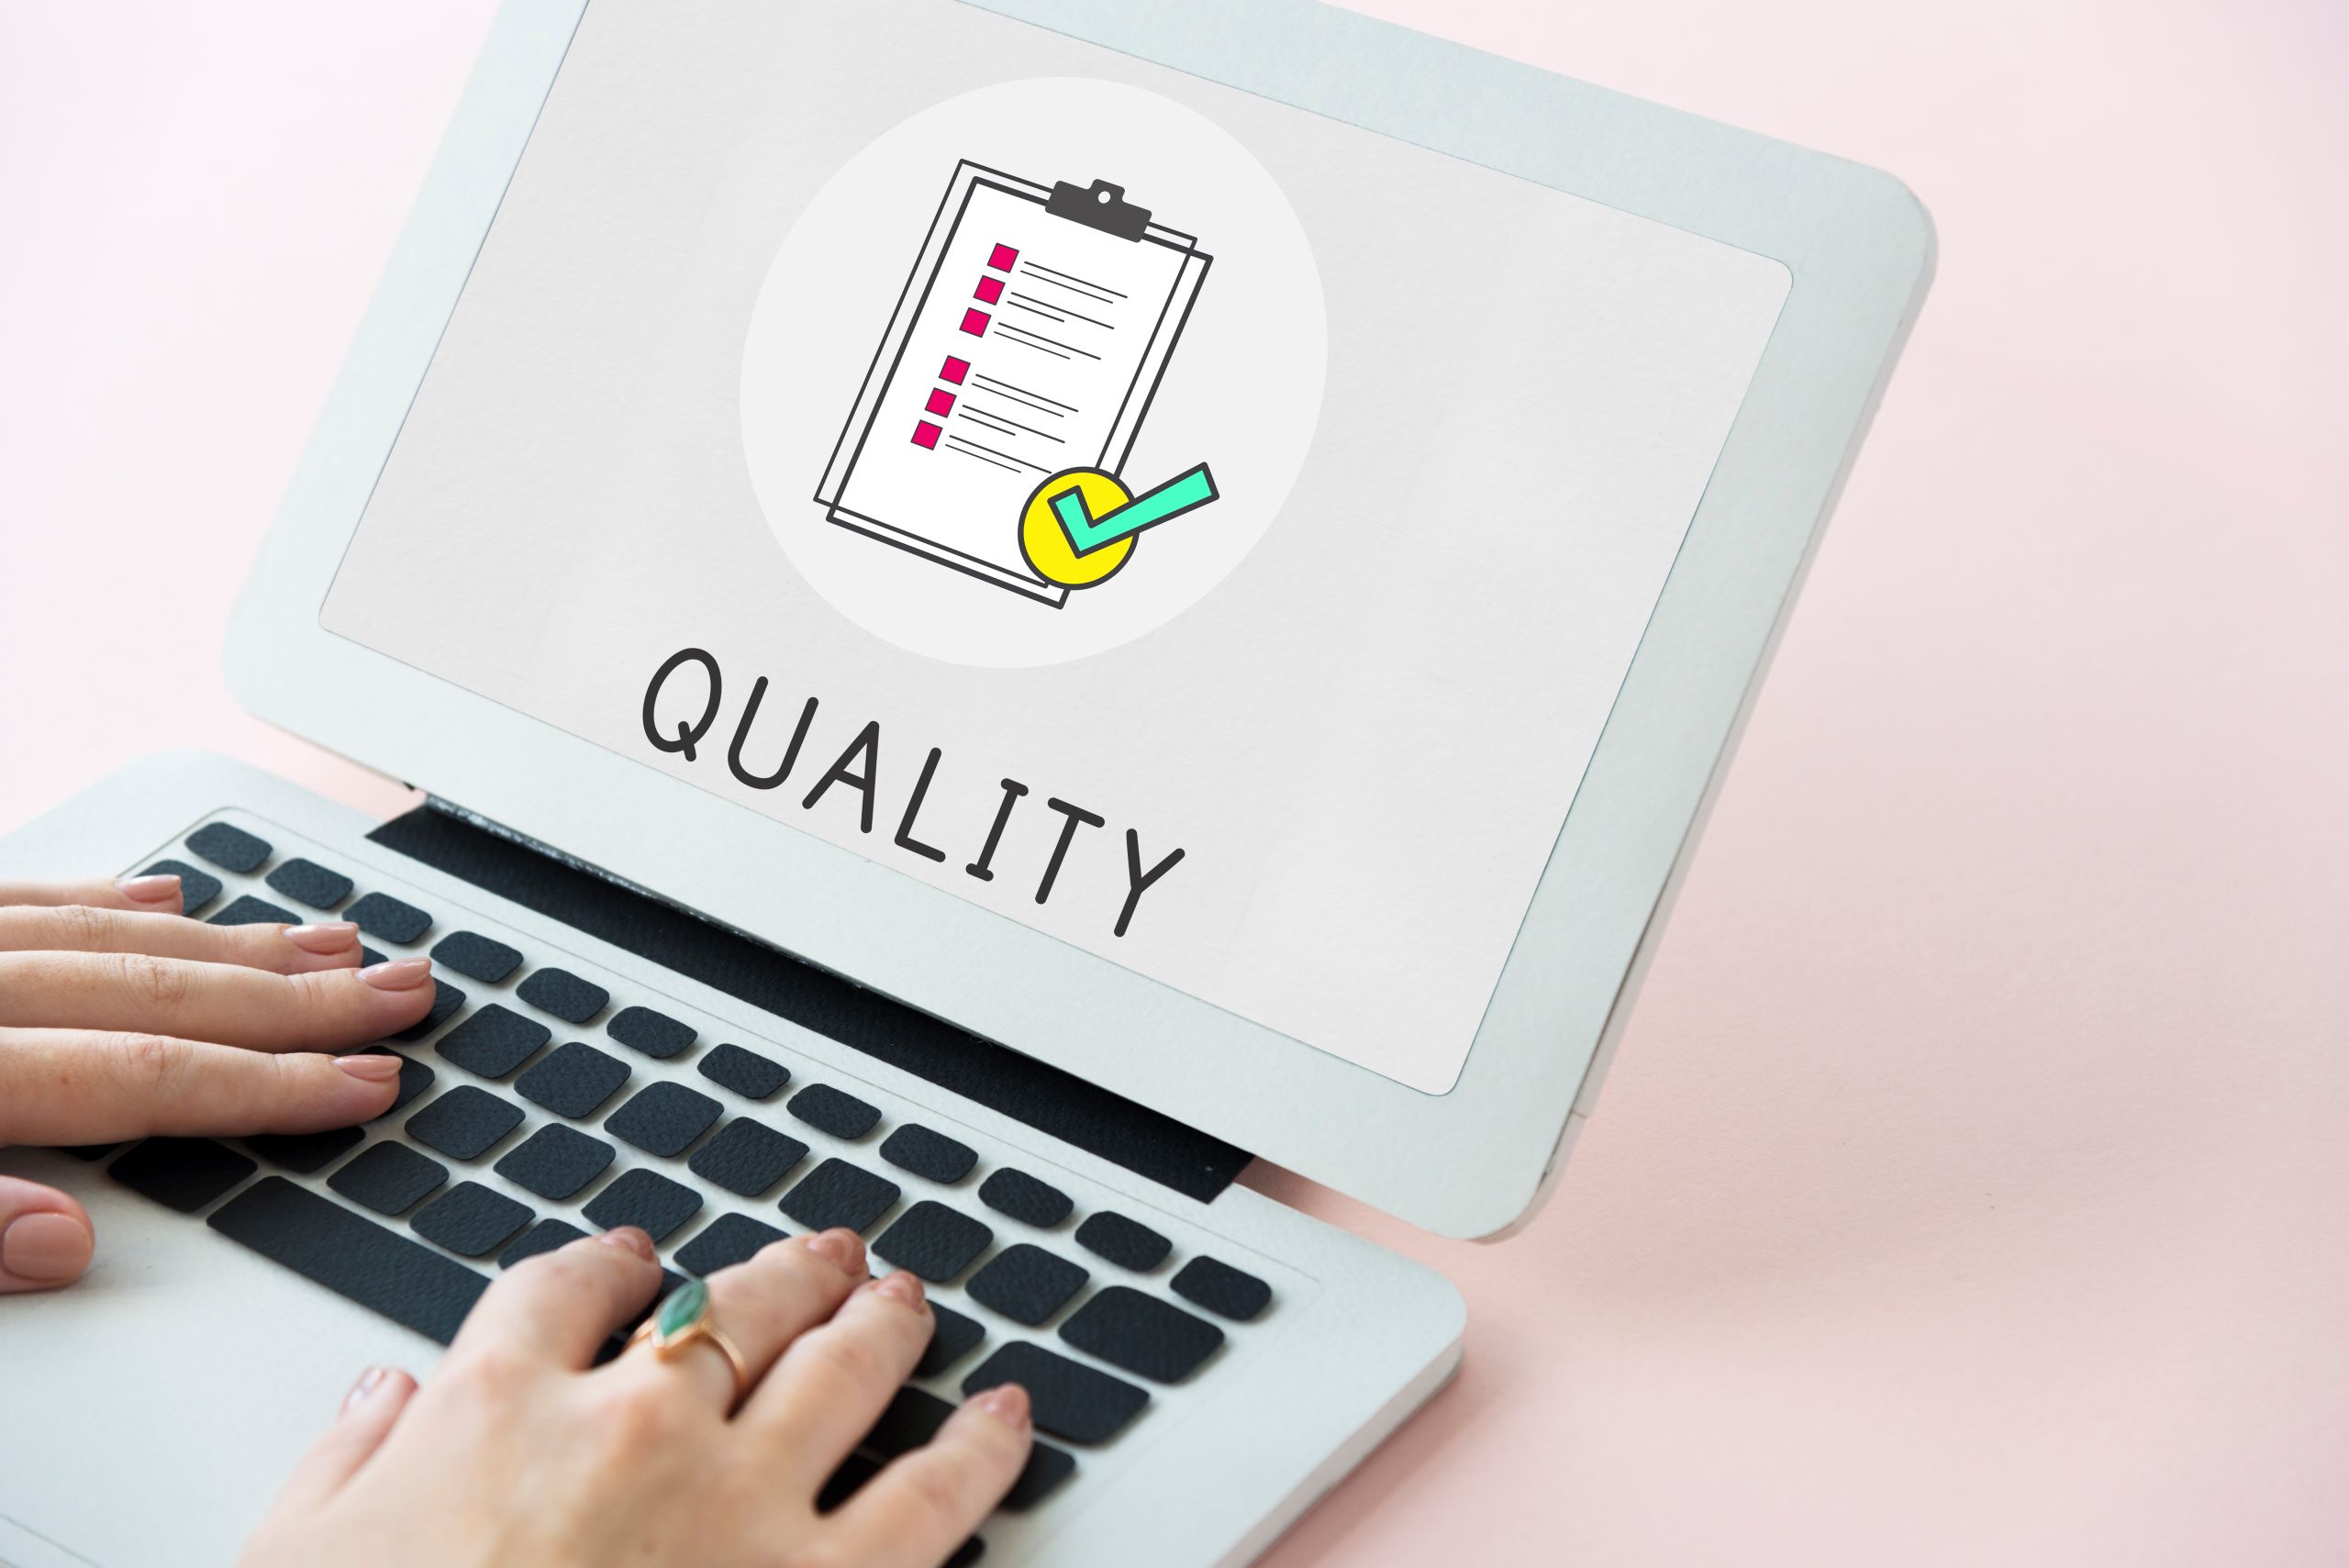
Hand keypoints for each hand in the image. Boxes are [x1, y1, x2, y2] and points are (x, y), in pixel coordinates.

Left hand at [0, 873, 435, 1290]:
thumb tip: (65, 1244)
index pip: (146, 1078)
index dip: (269, 1085)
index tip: (365, 1084)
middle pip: (160, 994)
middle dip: (298, 1000)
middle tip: (397, 995)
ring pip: (113, 937)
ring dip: (234, 945)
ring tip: (331, 945)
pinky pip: (28, 897)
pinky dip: (108, 901)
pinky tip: (169, 899)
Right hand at [241, 1226, 1032, 1567]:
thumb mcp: (293, 1560)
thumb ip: (343, 1465)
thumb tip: (381, 1397)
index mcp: (498, 1407)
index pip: (566, 1289)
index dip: (611, 1264)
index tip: (635, 1259)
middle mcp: (634, 1426)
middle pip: (730, 1306)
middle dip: (785, 1272)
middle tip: (822, 1256)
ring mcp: (740, 1501)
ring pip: (840, 1365)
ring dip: (881, 1320)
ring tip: (904, 1297)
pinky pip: (929, 1498)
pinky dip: (981, 1449)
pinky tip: (1008, 1418)